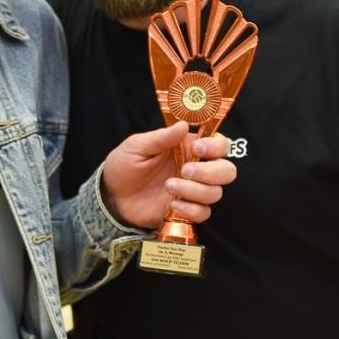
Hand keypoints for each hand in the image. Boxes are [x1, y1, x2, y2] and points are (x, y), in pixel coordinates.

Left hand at [100, 123, 234, 228]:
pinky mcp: (186, 211)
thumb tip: (183, 125)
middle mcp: (197, 170)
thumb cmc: (125, 166)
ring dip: (194, 190)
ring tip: (169, 186)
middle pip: (227, 171)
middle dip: (210, 172)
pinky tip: (172, 204)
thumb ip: (161, 137)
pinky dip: (190, 209)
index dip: (216, 146)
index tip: (198, 148)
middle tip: (185, 170)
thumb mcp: (137, 146)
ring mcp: (193, 191)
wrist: (112, 196)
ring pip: (216, 193)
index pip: (220, 144)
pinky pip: (203, 213)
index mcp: (188, 149)